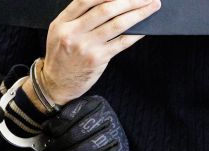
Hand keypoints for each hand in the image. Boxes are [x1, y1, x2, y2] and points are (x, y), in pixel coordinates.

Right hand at [40, 0, 160, 104]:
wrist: (56, 84)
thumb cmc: (61, 57)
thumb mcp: (59, 32)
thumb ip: (76, 17)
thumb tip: (106, 2)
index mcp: (62, 23)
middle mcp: (73, 33)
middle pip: (106, 9)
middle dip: (130, 0)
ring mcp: (86, 46)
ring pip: (117, 24)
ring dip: (138, 14)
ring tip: (151, 7)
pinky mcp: (97, 59)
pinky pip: (121, 42)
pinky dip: (136, 34)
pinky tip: (144, 28)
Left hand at [45, 95, 128, 150]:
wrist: (112, 135)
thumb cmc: (90, 124)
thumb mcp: (79, 113)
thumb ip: (64, 117)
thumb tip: (47, 127)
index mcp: (97, 103)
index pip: (73, 115)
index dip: (58, 126)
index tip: (48, 133)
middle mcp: (109, 116)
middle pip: (79, 132)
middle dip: (61, 143)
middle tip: (52, 150)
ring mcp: (116, 134)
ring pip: (88, 148)